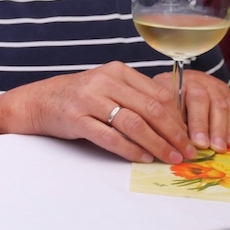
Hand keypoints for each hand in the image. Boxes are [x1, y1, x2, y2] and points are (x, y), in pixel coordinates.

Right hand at [0, 61, 196, 163]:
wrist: (40, 100)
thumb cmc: (80, 96)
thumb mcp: (108, 86)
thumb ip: (135, 96)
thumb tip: (174, 122)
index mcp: (117, 71)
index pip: (159, 93)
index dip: (179, 117)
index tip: (189, 136)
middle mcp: (104, 81)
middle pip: (150, 109)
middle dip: (173, 133)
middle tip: (187, 151)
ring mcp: (89, 99)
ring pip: (133, 123)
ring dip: (156, 144)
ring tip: (170, 157)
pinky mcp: (76, 119)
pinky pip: (109, 137)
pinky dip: (130, 149)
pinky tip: (142, 158)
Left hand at [156, 69, 229, 152]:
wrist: (186, 82)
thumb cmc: (169, 100)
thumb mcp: (160, 104)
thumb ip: (165, 120)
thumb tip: (172, 143)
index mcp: (172, 82)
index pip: (175, 98)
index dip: (180, 120)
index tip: (186, 140)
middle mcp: (193, 81)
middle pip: (199, 99)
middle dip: (201, 124)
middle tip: (202, 145)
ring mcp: (212, 85)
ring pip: (219, 105)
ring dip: (219, 129)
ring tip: (218, 148)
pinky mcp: (226, 93)